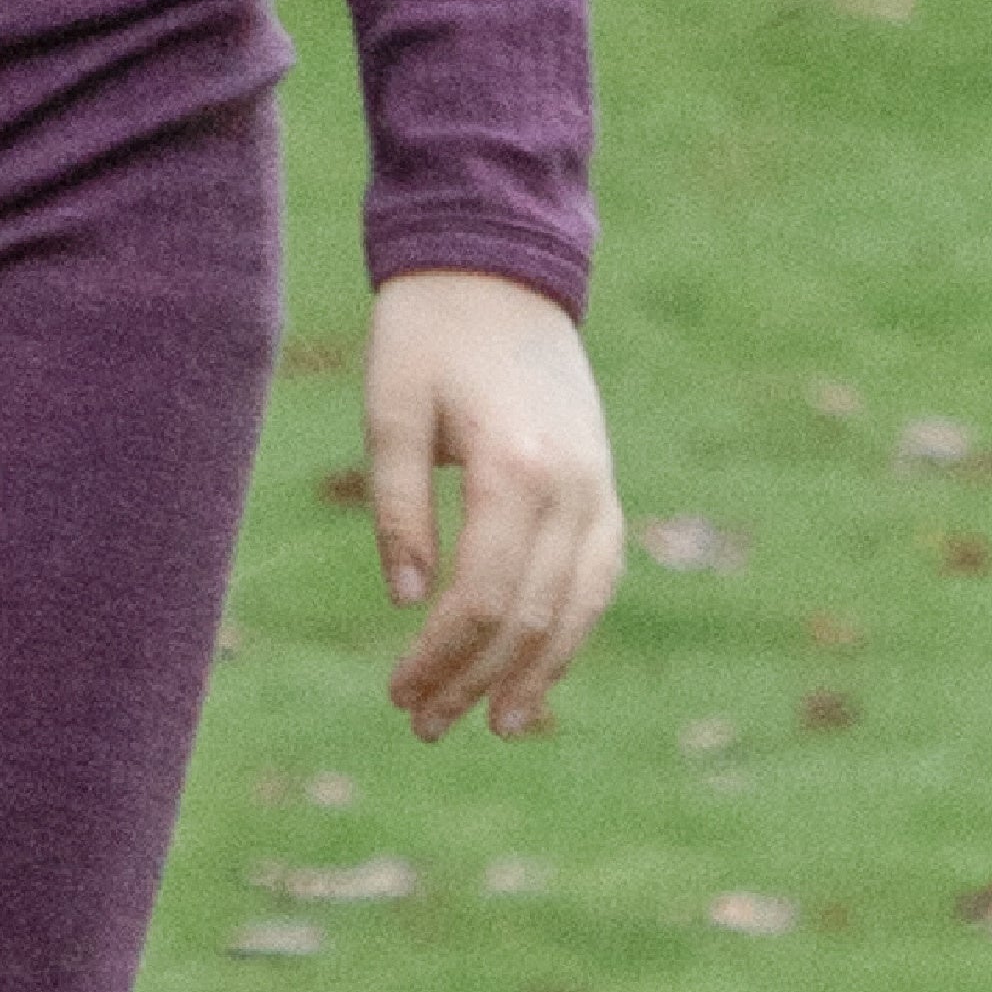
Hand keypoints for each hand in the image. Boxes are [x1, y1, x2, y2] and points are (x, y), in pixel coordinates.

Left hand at [365, 269, 623, 740]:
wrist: (497, 266)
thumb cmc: (428, 334)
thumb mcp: (391, 412)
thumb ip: (397, 507)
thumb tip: (406, 600)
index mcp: (515, 467)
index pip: (481, 597)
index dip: (440, 656)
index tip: (398, 691)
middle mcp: (571, 484)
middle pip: (528, 615)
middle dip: (476, 680)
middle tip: (424, 725)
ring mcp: (596, 484)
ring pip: (576, 606)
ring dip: (536, 673)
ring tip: (498, 726)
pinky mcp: (601, 483)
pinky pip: (598, 575)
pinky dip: (571, 628)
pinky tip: (540, 670)